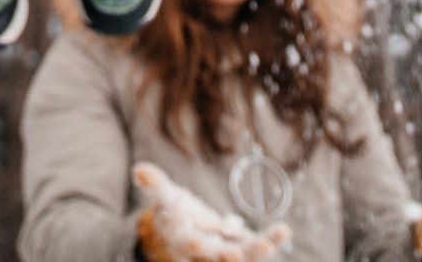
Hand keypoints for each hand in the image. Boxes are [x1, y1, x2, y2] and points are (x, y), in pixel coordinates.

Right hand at [133, 163, 289, 261]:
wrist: (185, 240)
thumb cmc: (173, 217)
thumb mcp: (165, 200)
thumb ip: (155, 186)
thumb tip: (138, 169)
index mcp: (183, 241)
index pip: (186, 245)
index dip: (190, 245)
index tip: (193, 241)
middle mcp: (204, 255)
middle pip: (216, 258)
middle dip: (226, 257)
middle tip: (236, 254)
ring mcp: (225, 255)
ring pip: (241, 257)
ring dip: (256, 251)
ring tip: (271, 241)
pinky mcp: (242, 250)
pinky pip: (256, 248)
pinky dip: (270, 241)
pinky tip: (283, 231)